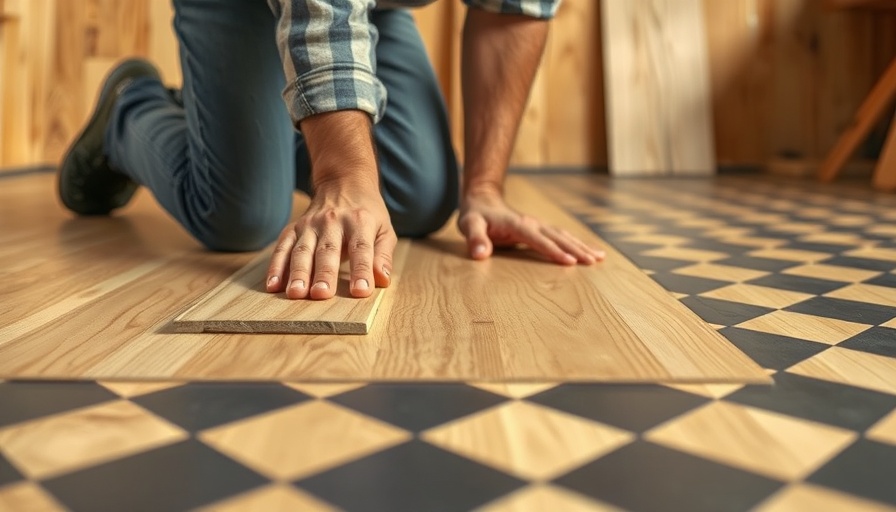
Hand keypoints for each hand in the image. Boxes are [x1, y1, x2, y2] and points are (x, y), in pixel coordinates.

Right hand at [265, 180, 396, 299]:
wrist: (343, 182)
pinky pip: (283, 247)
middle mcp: (333, 221)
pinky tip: (272, 285)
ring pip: (302, 250)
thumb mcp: (384, 230)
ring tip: (295, 293)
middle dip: (323, 274)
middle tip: (320, 295)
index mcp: (360, 222)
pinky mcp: (294, 228)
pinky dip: (276, 267)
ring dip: (298, 273)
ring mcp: (310, 224)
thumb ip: (383, 255)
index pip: (361, 249)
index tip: (360, 291)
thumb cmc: (367, 213)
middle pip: (327, 251)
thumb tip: (382, 280)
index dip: (361, 270)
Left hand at [458, 186, 604, 264]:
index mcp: (517, 224)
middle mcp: (532, 223)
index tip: (569, 261)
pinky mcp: (541, 229)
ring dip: (582, 246)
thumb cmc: (475, 215)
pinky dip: (577, 244)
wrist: (482, 200)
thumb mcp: (469, 225)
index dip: (553, 250)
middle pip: (557, 237)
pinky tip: (591, 252)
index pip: (537, 239)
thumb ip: (474, 239)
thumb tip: (480, 254)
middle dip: (576, 249)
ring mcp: (538, 225)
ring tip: (600, 258)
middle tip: (593, 262)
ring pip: (564, 235)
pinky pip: (562, 237)